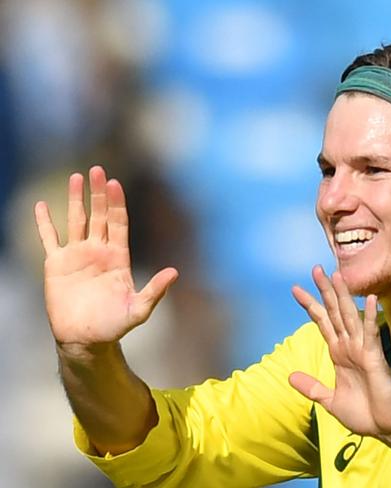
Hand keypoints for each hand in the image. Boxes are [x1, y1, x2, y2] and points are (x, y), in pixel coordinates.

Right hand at [34, 166, 177, 348]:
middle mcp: (99, 251)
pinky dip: (44, 222)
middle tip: (97, 170)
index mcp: (118, 257)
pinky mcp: (56, 265)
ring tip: (77, 177)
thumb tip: (175, 272)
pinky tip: (41, 205)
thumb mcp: (139, 309)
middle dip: (99, 193)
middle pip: (99, 215)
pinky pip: (49, 238)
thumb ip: (155, 291)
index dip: (117, 204)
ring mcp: (77, 256)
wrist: (86, 340)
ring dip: (76, 199)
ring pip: (76, 220)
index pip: (119, 223)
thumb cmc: (114, 326)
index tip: (115, 184)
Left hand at [290, 266, 390, 437]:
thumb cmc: (364, 413)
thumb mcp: (330, 400)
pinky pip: (370, 334)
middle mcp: (350, 346)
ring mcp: (362, 349)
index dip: (310, 305)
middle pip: (335, 312)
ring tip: (337, 275)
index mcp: (339, 353)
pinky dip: (369, 317)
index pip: (322, 322)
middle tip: (315, 269)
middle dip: (325, 291)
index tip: (296, 289)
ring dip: (344, 296)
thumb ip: (312, 387)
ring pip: (350, 317)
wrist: (386, 427)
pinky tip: (368, 299)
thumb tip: (290, 377)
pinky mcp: (375, 357)